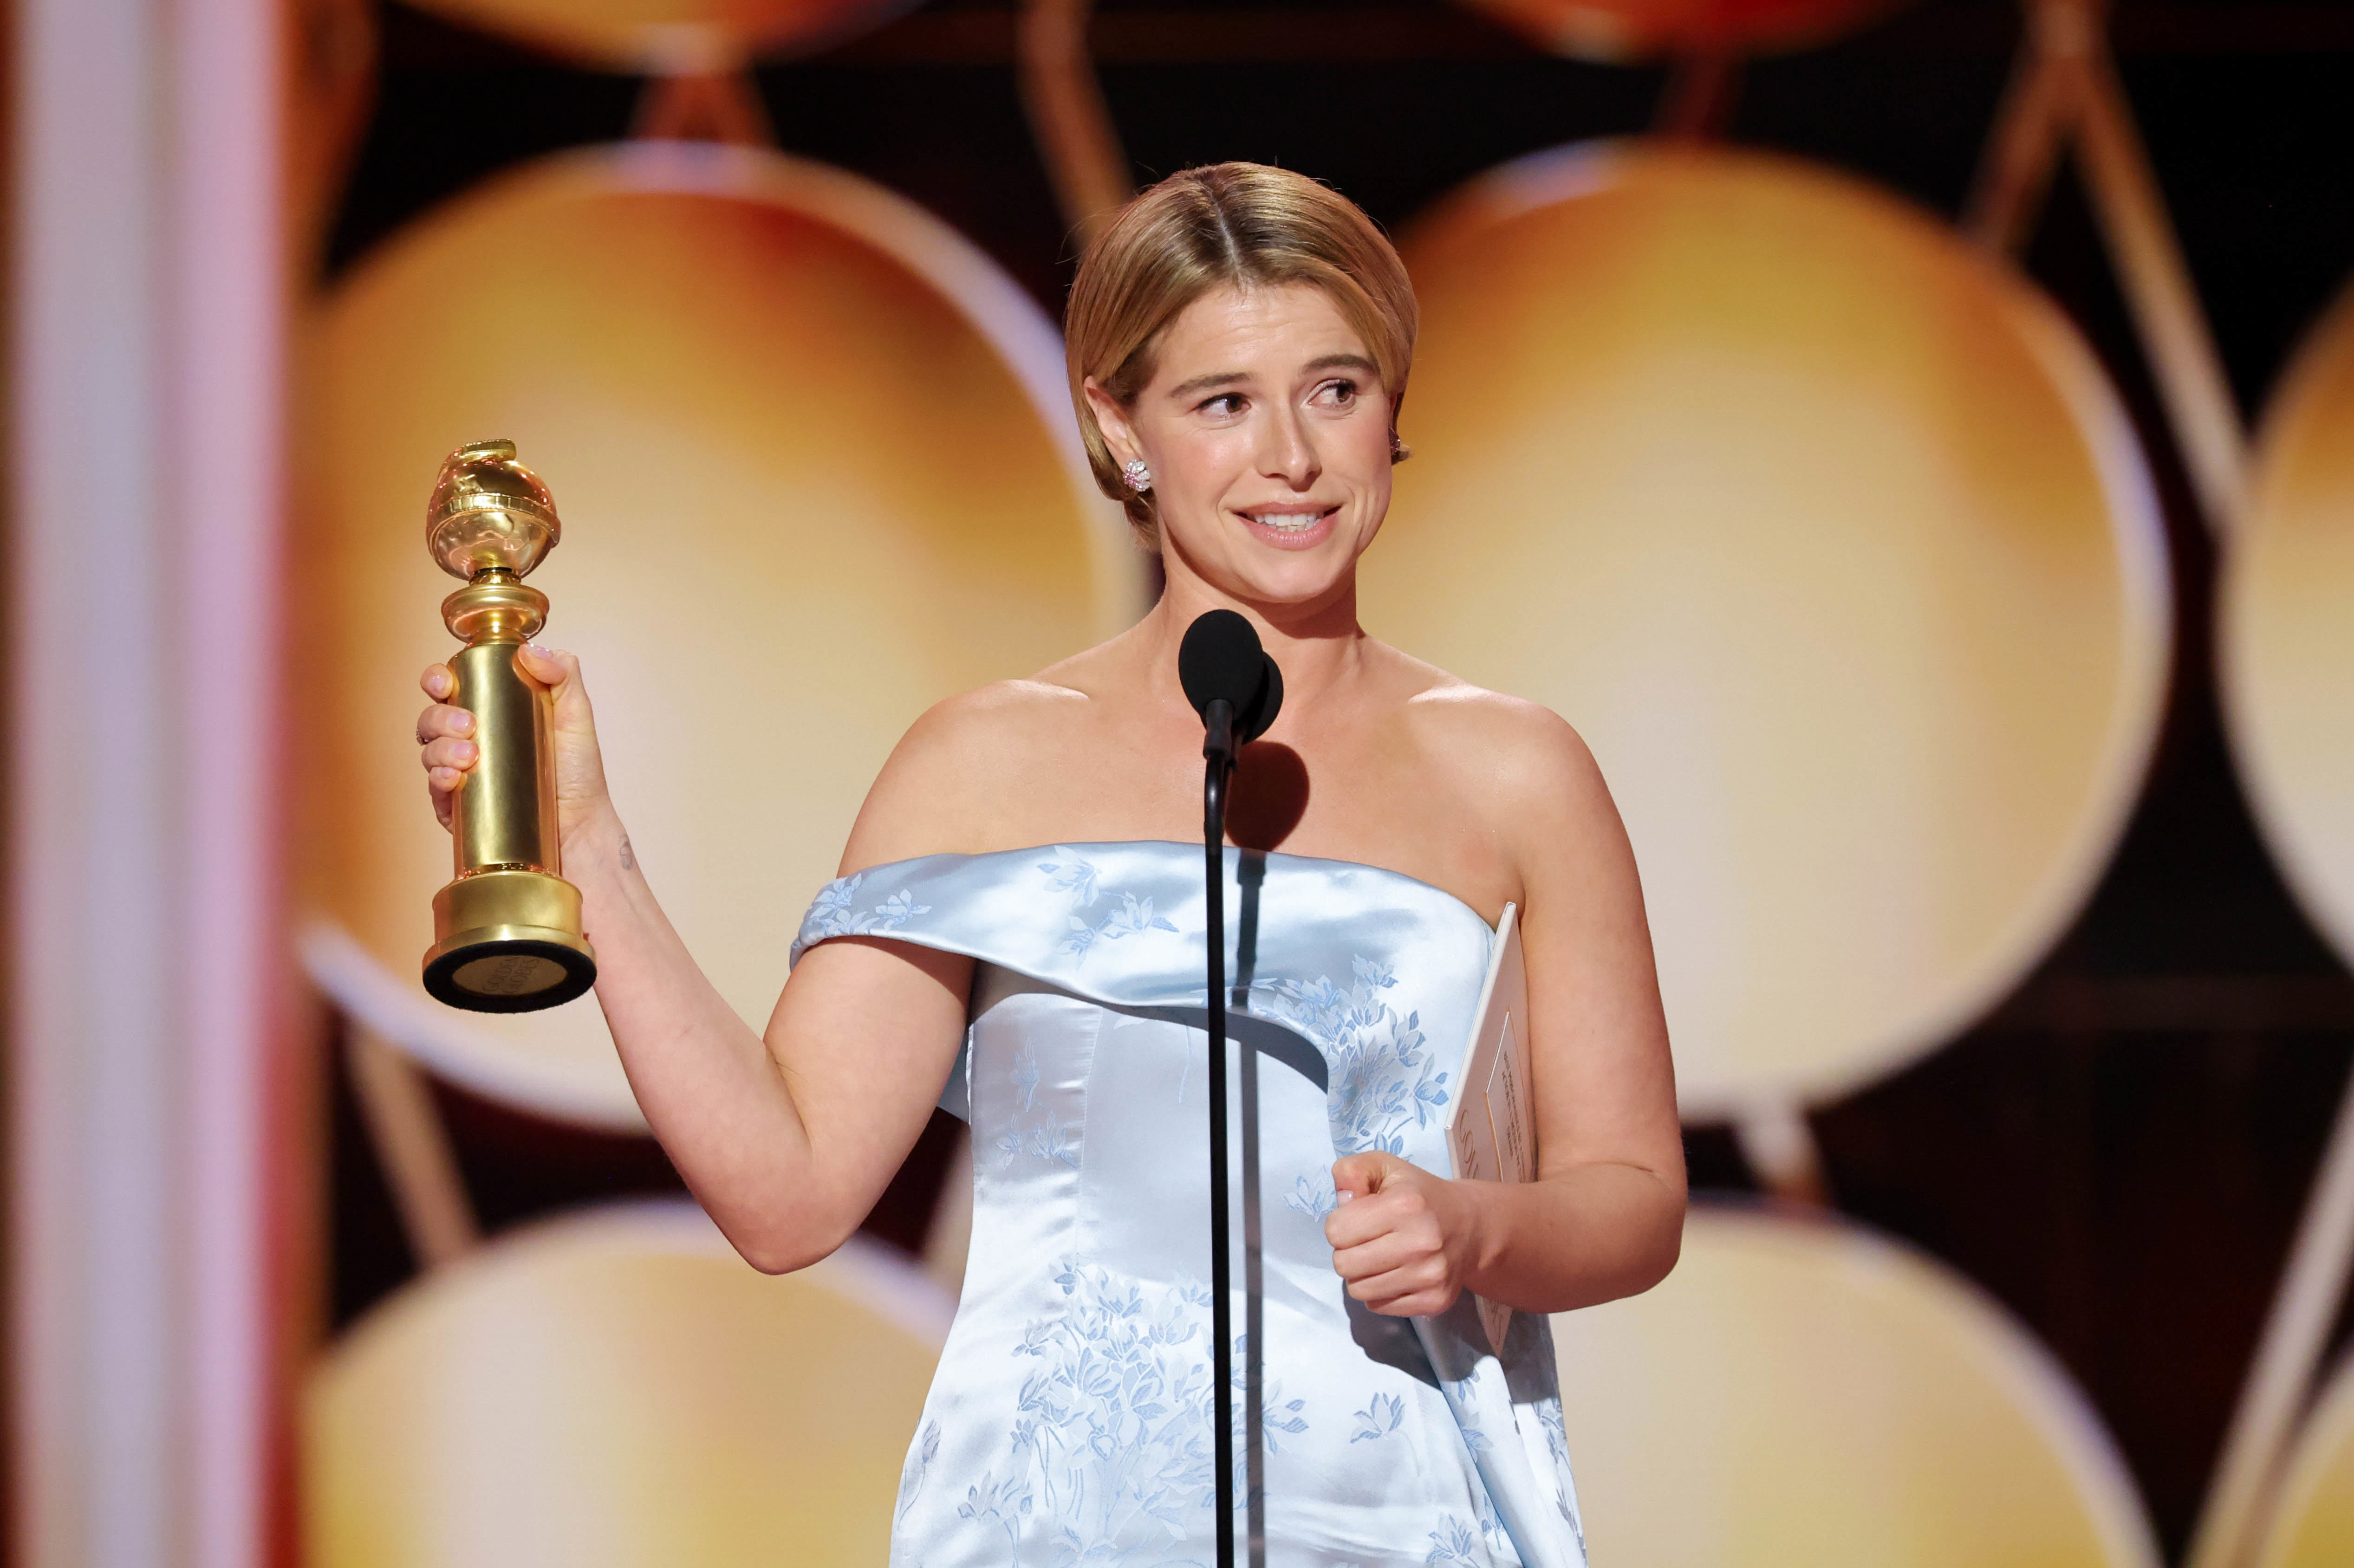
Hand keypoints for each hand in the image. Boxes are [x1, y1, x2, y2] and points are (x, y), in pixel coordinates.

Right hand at [415, 644, 616, 845]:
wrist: (581, 826)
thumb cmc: (578, 772)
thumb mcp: (577, 715)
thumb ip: (563, 674)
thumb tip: (529, 651)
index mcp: (490, 712)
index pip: (452, 688)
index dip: (438, 679)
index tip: (445, 681)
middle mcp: (470, 740)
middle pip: (432, 718)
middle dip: (439, 716)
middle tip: (467, 724)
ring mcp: (462, 774)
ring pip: (429, 752)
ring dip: (440, 748)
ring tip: (470, 755)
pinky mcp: (458, 808)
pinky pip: (435, 791)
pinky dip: (437, 780)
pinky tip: (452, 777)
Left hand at [1324, 1151, 1477, 1316]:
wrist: (1470, 1226)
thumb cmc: (1419, 1194)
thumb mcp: (1383, 1167)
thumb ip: (1351, 1171)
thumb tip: (1341, 1201)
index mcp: (1405, 1205)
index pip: (1336, 1232)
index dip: (1340, 1223)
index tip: (1358, 1218)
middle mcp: (1420, 1243)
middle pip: (1344, 1265)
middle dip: (1346, 1252)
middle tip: (1366, 1241)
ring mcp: (1429, 1276)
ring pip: (1358, 1291)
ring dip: (1361, 1274)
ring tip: (1380, 1257)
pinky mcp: (1434, 1301)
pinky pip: (1379, 1307)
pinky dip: (1379, 1292)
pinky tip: (1395, 1272)